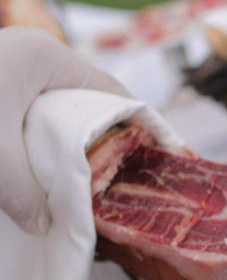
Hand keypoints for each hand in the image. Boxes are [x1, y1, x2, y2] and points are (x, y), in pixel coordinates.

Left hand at [0, 27, 126, 234]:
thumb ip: (19, 185)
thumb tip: (39, 222)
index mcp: (46, 57)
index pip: (114, 92)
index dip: (140, 125)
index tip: (158, 159)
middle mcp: (33, 60)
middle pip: (91, 107)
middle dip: (106, 146)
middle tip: (119, 184)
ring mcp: (13, 76)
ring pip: (62, 118)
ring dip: (73, 152)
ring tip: (88, 187)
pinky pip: (34, 124)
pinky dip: (43, 149)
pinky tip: (46, 176)